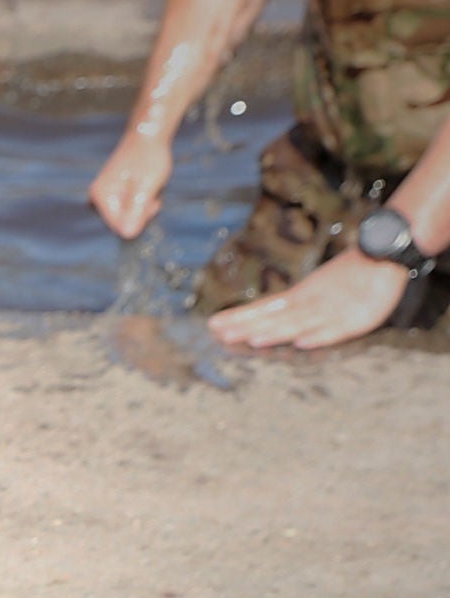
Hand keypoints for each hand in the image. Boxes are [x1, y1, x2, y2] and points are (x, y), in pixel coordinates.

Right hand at [88, 126, 173, 238]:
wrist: (147, 136)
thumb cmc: (148, 158)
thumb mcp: (147, 185)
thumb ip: (136, 210)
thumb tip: (127, 235)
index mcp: (101, 196)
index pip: (119, 226)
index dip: (139, 219)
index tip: (151, 203)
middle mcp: (96, 199)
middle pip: (121, 223)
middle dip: (141, 212)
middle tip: (152, 194)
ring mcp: (103, 197)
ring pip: (126, 216)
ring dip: (143, 207)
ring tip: (150, 188)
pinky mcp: (110, 195)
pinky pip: (127, 209)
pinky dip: (140, 201)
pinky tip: (145, 187)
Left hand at [208, 249, 413, 351]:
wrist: (384, 255)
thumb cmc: (349, 276)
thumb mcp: (317, 290)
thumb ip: (293, 308)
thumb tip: (262, 323)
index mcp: (300, 296)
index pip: (264, 308)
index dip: (240, 317)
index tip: (213, 324)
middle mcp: (310, 302)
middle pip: (274, 317)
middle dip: (247, 325)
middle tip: (218, 332)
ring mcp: (332, 310)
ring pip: (301, 323)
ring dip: (277, 331)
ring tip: (251, 338)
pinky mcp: (355, 318)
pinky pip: (336, 329)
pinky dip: (320, 335)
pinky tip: (301, 342)